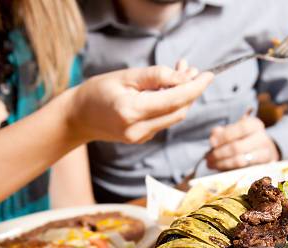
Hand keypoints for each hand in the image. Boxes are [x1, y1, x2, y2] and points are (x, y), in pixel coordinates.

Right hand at [66, 66, 213, 143]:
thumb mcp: (126, 76)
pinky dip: (171, 104)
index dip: (195, 87)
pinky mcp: (143, 139)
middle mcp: (139, 129)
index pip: (174, 100)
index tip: (209, 75)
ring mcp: (141, 137)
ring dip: (182, 96)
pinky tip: (168, 88)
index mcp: (132, 112)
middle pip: (179, 111)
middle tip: (192, 68)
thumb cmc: (98, 92)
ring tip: (182, 72)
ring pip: (174, 116)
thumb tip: (184, 77)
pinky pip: (164, 120)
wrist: (78, 117)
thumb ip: (156, 76)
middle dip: (191, 90)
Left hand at [206, 116, 279, 170]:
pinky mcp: (262, 168)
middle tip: (208, 158)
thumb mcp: (233, 131)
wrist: (262, 151)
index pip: (240, 128)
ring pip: (240, 161)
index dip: (224, 136)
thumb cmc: (243, 138)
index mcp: (254, 125)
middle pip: (237, 147)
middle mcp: (262, 138)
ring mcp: (264, 154)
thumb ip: (221, 132)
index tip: (212, 143)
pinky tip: (219, 168)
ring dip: (222, 163)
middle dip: (219, 153)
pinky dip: (228, 170)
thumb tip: (213, 139)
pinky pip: (243, 170)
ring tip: (211, 164)